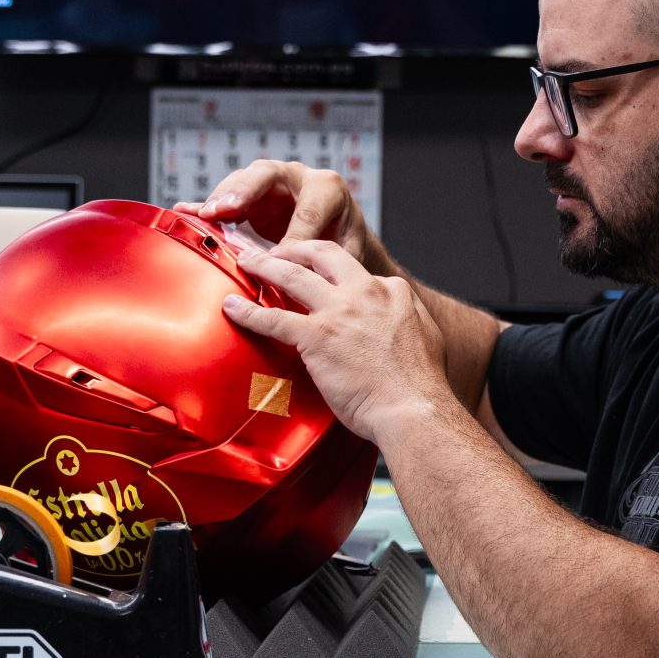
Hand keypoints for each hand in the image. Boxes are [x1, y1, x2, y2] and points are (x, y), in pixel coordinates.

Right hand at [186, 160, 373, 262]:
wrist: (341, 236)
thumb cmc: (345, 244)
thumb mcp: (347, 252)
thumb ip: (329, 260)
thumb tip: (306, 277)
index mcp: (327, 189)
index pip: (307, 209)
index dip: (292, 234)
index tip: (279, 259)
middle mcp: (296, 178)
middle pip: (266, 174)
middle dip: (244, 190)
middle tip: (225, 209)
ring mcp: (269, 185)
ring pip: (241, 182)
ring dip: (221, 199)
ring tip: (205, 216)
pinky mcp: (249, 198)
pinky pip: (225, 198)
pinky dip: (205, 205)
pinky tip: (184, 211)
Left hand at [221, 240, 448, 443]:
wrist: (412, 409)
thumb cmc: (420, 386)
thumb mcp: (426, 335)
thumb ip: (408, 317)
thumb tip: (399, 317)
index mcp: (391, 291)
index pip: (355, 271)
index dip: (334, 273)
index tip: (321, 278)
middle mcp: (365, 292)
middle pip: (321, 255)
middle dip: (295, 248)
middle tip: (277, 250)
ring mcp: (338, 311)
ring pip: (291, 276)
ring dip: (264, 264)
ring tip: (247, 260)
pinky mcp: (316, 336)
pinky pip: (273, 318)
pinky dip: (248, 311)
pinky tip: (232, 307)